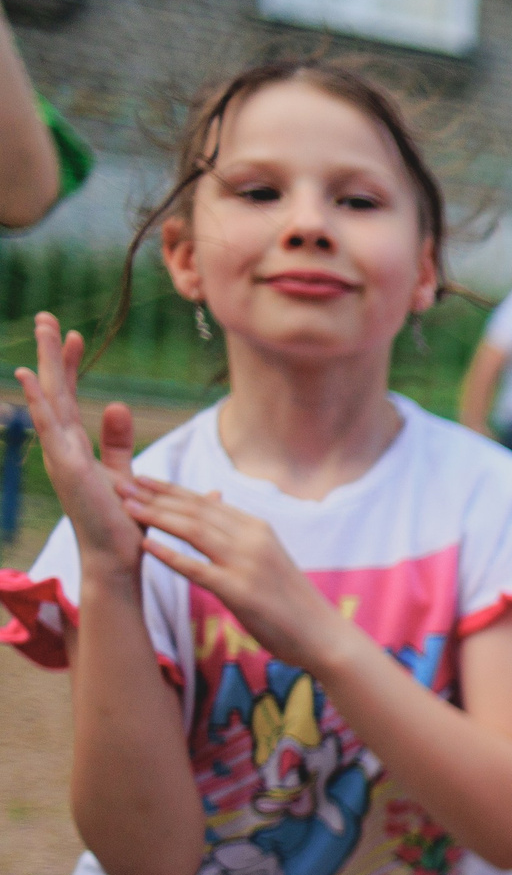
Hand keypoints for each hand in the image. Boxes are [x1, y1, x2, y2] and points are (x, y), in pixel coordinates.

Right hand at [13, 313, 142, 571]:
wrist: (119, 559)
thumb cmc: (122, 522)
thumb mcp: (123, 472)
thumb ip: (117, 441)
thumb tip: (119, 405)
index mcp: (76, 447)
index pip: (70, 397)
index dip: (69, 365)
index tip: (74, 333)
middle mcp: (62, 447)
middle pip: (54, 390)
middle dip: (51, 352)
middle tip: (48, 315)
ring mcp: (60, 455)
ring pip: (50, 400)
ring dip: (44, 362)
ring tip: (43, 328)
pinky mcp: (66, 467)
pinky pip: (49, 427)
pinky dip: (37, 400)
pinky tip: (25, 375)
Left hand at [119, 477, 357, 671]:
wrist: (324, 635)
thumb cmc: (292, 602)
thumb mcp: (268, 559)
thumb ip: (241, 536)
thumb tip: (217, 509)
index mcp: (259, 529)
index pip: (206, 502)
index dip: (170, 489)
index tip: (140, 479)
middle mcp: (253, 540)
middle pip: (196, 511)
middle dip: (155, 496)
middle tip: (120, 484)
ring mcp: (247, 564)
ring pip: (194, 532)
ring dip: (157, 517)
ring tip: (126, 507)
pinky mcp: (240, 592)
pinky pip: (197, 568)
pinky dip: (170, 555)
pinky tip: (145, 544)